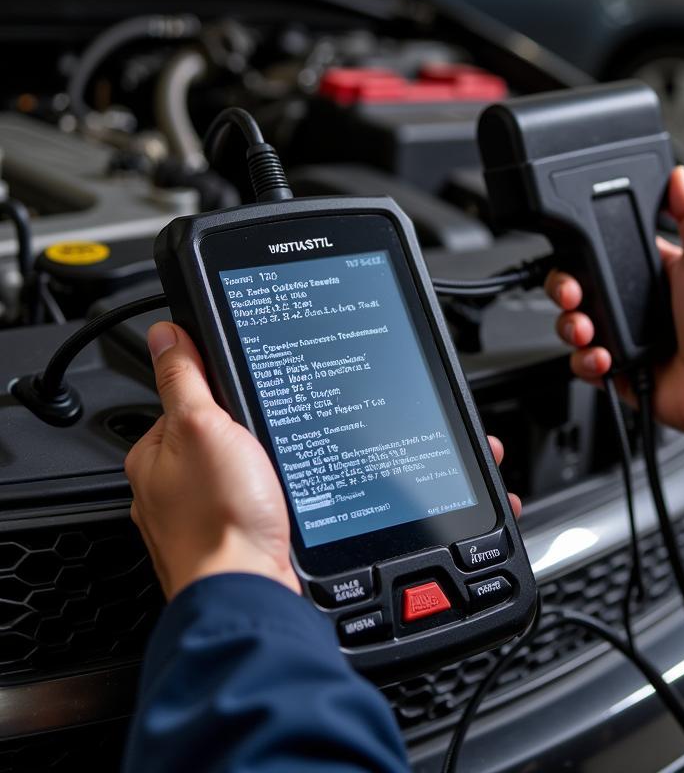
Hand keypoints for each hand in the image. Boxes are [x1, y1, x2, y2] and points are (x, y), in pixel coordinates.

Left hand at [127, 322, 520, 599]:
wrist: (248, 592)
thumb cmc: (222, 519)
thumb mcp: (204, 426)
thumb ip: (186, 379)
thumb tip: (166, 333)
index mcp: (156, 455)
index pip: (187, 400)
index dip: (222, 390)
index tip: (250, 391)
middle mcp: (169, 490)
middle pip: (214, 437)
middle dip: (242, 433)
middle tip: (274, 434)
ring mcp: (201, 519)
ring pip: (235, 472)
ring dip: (257, 467)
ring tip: (284, 468)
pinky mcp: (231, 540)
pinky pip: (249, 503)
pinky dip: (266, 498)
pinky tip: (283, 499)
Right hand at [545, 166, 683, 444]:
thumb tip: (679, 175)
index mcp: (652, 273)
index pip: (602, 255)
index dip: (582, 253)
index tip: (574, 253)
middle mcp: (633, 305)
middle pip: (576, 289)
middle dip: (564, 290)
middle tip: (572, 294)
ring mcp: (623, 338)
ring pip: (572, 325)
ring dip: (570, 325)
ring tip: (586, 329)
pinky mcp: (618, 370)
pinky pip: (582, 363)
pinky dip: (585, 361)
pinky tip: (602, 357)